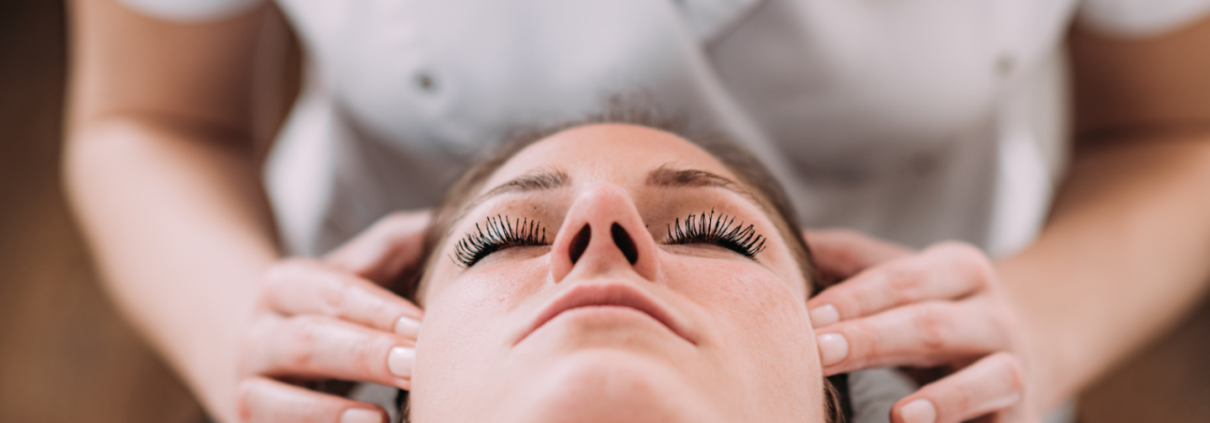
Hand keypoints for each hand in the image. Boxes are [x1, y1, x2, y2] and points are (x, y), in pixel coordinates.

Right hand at [235, 211, 429, 422]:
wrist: (288, 363)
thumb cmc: (352, 310)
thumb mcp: (373, 268)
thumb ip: (401, 244)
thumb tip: (452, 234)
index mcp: (285, 285)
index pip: (330, 291)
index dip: (376, 309)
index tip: (422, 327)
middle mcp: (257, 334)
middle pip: (304, 342)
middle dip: (364, 355)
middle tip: (415, 367)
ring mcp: (249, 386)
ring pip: (266, 399)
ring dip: (325, 412)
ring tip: (377, 419)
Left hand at [805, 230, 1035, 422]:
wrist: (1018, 356)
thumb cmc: (934, 316)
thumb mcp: (900, 282)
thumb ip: (848, 261)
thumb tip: (776, 238)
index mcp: (959, 270)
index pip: (901, 278)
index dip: (852, 298)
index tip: (807, 317)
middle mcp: (995, 315)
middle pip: (932, 324)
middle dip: (872, 338)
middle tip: (819, 353)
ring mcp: (1015, 367)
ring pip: (992, 376)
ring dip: (946, 397)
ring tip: (900, 417)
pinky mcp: (1023, 415)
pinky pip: (1004, 419)